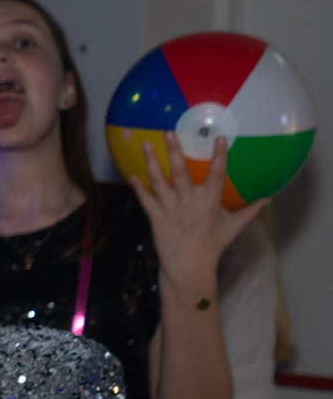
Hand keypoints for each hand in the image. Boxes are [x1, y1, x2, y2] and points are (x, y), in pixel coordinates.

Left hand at [131, 137, 265, 293]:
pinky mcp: (156, 217)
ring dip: (151, 162)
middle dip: (174, 151)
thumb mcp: (233, 227)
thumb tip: (267, 200)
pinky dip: (139, 188)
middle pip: (180, 172)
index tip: (219, 138)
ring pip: (159, 181)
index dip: (219, 156)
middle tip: (168, 132)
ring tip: (146, 144)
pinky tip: (131, 175)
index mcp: (210, 202)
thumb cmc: (213, 245)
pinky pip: (145, 200)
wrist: (189, 266)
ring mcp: (171, 209)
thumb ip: (249, 211)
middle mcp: (190, 202)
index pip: (218, 174)